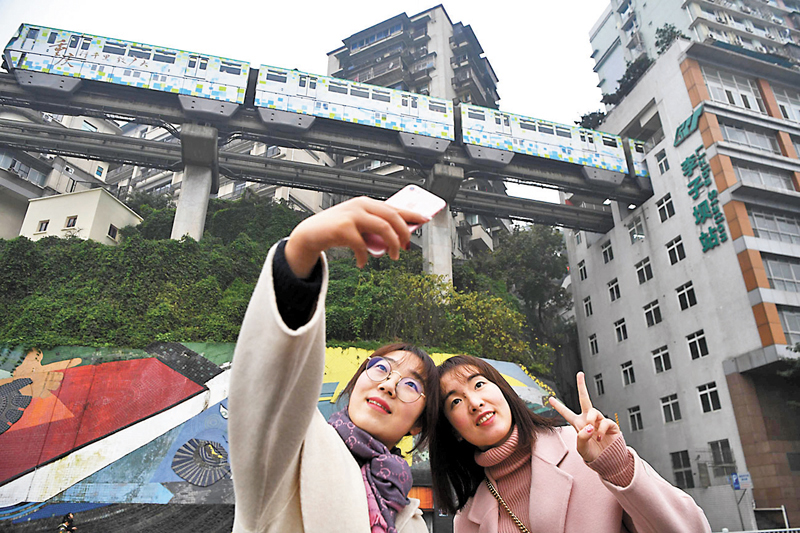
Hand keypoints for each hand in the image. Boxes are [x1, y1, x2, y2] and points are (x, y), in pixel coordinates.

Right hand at [283, 196, 430, 277]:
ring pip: (383, 228)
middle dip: (403, 233)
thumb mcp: (358, 225)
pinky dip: (365, 257)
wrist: (311, 233)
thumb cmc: (338, 229)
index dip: (411, 214)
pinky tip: (363, 263)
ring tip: (393, 256)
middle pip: (392, 217)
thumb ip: (375, 228)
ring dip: (392, 245)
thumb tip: (399, 238)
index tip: (425, 220)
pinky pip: (363, 245)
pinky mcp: (343, 227)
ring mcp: (352, 215)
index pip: (394, 206)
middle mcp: (361, 205)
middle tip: (406, 247)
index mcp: (367, 203)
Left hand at [548, 372, 620, 462]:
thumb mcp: (581, 448)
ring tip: (593, 433)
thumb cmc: (593, 455)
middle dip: (582, 386)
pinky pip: (605, 421)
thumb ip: (582, 436)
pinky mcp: (611, 425)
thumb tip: (589, 426)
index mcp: (578, 424)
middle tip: (580, 374)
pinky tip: (600, 437)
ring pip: (594, 412)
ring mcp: (599, 421)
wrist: (608, 461)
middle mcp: (588, 420)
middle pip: (585, 399)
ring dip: (591, 420)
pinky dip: (602, 429)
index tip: (550, 398)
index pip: (566, 413)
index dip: (558, 406)